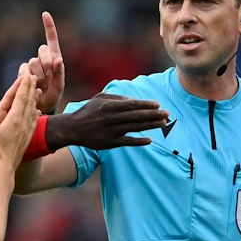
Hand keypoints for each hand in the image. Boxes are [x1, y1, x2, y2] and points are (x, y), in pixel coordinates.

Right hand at [0, 70, 39, 165]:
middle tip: (34, 77)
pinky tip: (38, 111)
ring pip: (33, 110)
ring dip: (35, 98)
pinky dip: (36, 114)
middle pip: (29, 101)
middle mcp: (23, 123)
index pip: (20, 97)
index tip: (27, 75)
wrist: (3, 169)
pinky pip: (34, 122)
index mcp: (13, 118)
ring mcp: (26, 131)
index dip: (24, 85)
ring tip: (37, 89)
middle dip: (31, 88)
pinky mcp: (27, 138)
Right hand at [33, 10, 64, 113]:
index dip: (49, 26)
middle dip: (46, 63)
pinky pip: (24, 70)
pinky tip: (32, 85)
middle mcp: (43, 59)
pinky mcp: (23, 71)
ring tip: (41, 86)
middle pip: (42, 51)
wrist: (40, 105)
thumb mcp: (59, 85)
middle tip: (48, 77)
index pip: (51, 39)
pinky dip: (28, 78)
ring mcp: (32, 64)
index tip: (45, 14)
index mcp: (55, 58)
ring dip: (38, 75)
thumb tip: (58, 59)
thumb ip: (59, 72)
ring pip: (32, 63)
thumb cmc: (53, 95)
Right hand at [48, 92, 167, 149]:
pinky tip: (149, 140)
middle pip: (137, 116)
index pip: (132, 105)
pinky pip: (128, 142)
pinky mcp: (110, 143)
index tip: (158, 105)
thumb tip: (134, 100)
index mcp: (110, 106)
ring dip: (150, 126)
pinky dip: (139, 141)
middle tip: (167, 114)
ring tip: (163, 124)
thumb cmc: (88, 111)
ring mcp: (112, 131)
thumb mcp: (100, 98)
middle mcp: (112, 118)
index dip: (146, 105)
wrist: (73, 128)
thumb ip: (117, 98)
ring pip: (135, 128)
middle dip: (153, 115)